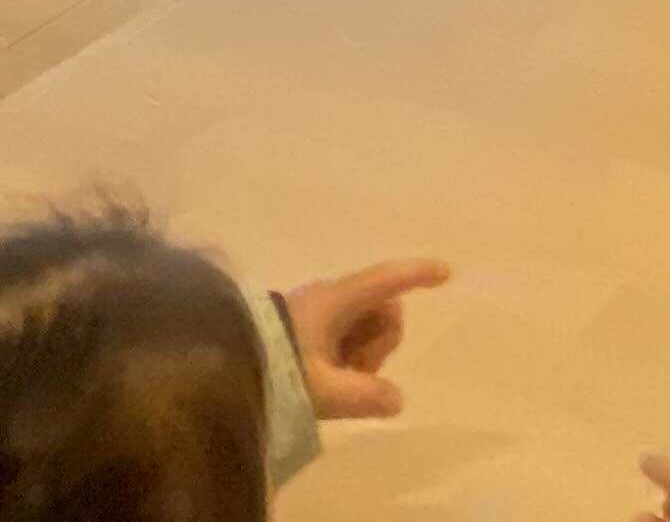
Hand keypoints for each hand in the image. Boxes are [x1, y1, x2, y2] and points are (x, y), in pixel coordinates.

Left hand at [281, 258, 445, 419]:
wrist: (223, 363)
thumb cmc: (277, 366)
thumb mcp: (323, 389)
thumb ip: (366, 395)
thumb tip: (397, 399)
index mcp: (338, 299)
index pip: (387, 279)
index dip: (417, 273)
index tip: (446, 271)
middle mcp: (331, 296)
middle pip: (382, 309)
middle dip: (382, 342)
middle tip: (359, 373)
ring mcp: (318, 309)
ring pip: (365, 323)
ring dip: (365, 352)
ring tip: (339, 380)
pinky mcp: (307, 324)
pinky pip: (346, 332)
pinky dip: (348, 354)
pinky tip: (330, 378)